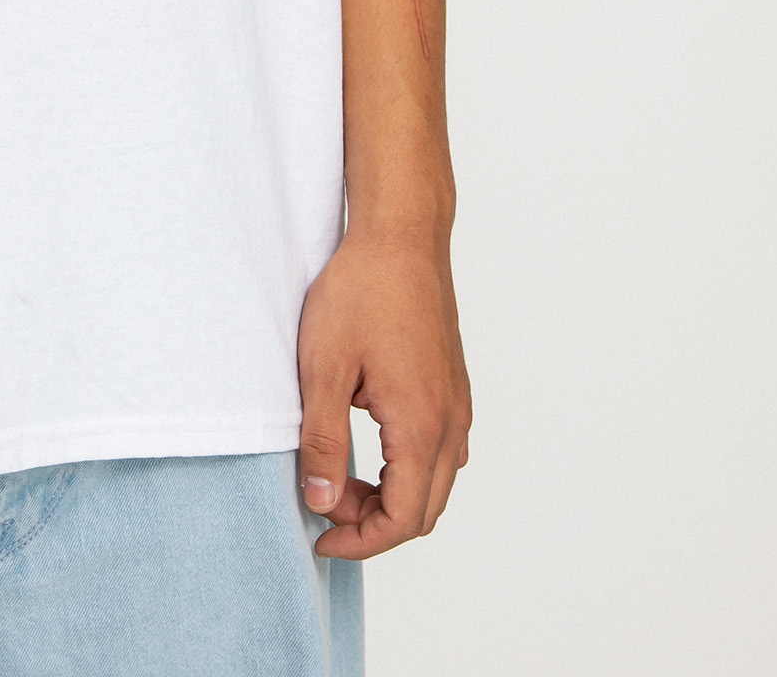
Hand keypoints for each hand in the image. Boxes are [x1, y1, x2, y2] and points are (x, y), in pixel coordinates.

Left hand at [295, 231, 470, 558]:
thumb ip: (322, 441)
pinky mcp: (452, 386)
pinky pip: (441, 452)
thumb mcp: (324, 368)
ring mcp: (457, 404)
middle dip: (373, 524)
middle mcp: (451, 423)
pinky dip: (408, 469)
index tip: (319, 535)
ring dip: (391, 497)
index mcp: (421, 426)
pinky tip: (369, 447)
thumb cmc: (360, 292)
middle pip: (423, 510)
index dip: (360, 541)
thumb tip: (323, 503)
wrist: (401, 235)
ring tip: (340, 477)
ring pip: (435, 482)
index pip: (402, 519)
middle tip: (324, 505)